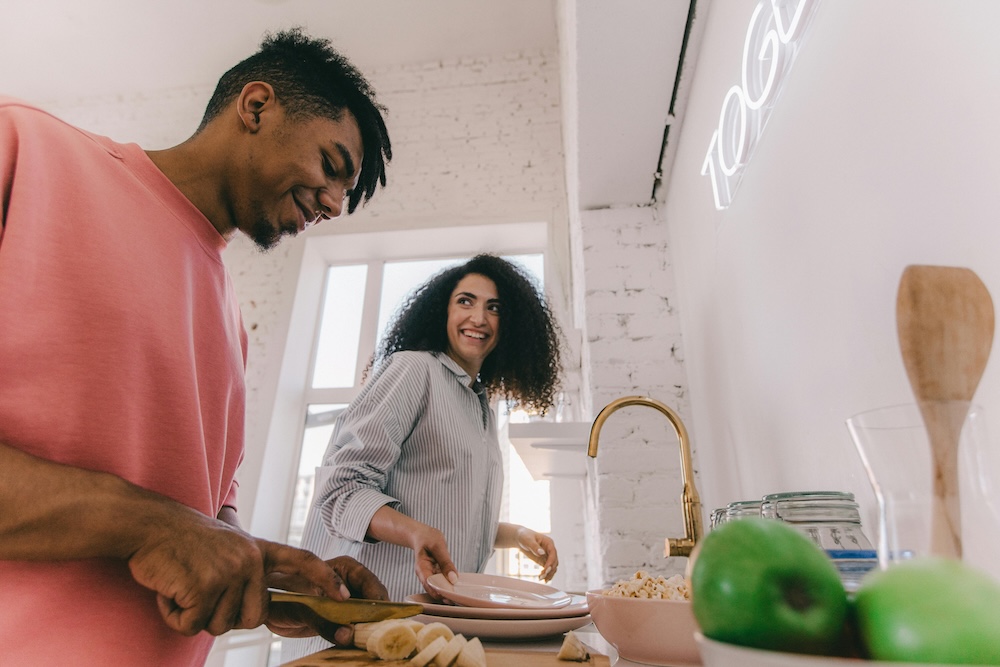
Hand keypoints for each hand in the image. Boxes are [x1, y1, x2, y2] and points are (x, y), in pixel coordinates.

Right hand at [127, 508, 342, 636]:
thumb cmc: (182, 542)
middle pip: (251, 618)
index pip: (302, 561)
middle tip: (197, 590)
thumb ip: (245, 573)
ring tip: (181, 582)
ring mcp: (228, 572)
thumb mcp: (226, 548)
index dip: (324, 580)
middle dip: (220, 616)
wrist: (148, 524)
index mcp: (257, 550)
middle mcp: (249, 560)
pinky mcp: (203, 586)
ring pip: (218, 625)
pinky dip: (174, 615)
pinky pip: (191, 624)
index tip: (343, 595)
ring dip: (192, 614)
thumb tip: (257, 610)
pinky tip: (168, 588)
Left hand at [266, 556, 387, 645]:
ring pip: (369, 613)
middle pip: (374, 599)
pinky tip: (358, 641)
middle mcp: (352, 583)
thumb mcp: (303, 608)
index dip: (376, 600)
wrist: (273, 610)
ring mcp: (350, 601)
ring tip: (369, 638)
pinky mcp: (345, 617)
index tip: (378, 617)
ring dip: (368, 626)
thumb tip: (347, 634)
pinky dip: (359, 634)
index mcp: (345, 568)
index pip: (370, 582)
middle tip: (377, 631)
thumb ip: (324, 622)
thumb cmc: (285, 597)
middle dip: (375, 615)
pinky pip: (358, 626)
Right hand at [410, 524, 458, 598]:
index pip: (429, 584)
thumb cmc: (428, 538)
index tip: (451, 597)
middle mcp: (423, 575)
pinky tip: (456, 589)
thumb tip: (454, 579)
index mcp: (421, 568)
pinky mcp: (434, 575)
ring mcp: (428, 576)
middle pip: (433, 590)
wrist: (422, 535)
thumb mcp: (439, 546)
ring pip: (437, 589)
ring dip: (447, 593)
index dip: (440, 592)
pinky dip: (447, 586)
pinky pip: (440, 583)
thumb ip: (446, 562)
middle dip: (444, 596)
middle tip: (459, 600)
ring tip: (459, 598)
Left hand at [515, 527, 558, 581]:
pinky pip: (548, 568)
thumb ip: (534, 546)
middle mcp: (550, 550)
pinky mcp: (543, 560)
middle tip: (542, 576)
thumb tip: (542, 553)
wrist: (520, 538)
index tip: (546, 569)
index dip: (550, 562)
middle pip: (554, 561)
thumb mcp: (528, 540)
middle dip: (550, 570)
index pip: (553, 553)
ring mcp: (547, 556)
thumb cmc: (524, 536)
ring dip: (549, 574)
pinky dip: (546, 574)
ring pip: (553, 567)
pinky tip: (542, 578)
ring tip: (541, 579)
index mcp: (549, 543)